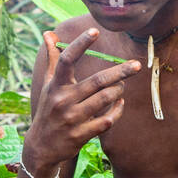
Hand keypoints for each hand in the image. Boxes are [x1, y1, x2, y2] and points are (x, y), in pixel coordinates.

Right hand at [22, 29, 140, 174]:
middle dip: (120, 72)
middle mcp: (62, 100)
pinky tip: (119, 104)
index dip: (80, 44)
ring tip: (122, 87)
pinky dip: (117, 111)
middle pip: (97, 81)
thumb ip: (52, 59)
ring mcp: (71, 118)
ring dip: (118, 91)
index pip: (66, 60)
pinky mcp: (80, 135)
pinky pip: (107, 121)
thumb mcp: (47, 85)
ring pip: (105, 99)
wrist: (41, 147)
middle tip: (136, 65)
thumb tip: (48, 33)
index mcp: (55, 85)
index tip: (95, 30)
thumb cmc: (48, 109)